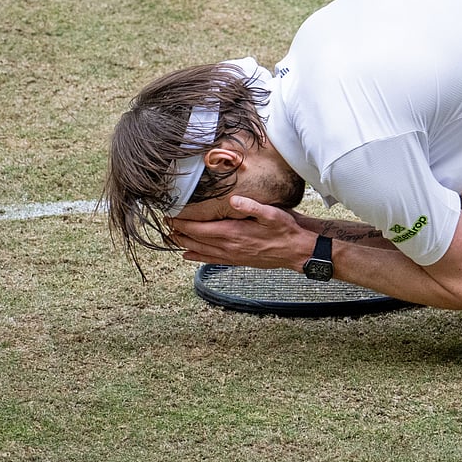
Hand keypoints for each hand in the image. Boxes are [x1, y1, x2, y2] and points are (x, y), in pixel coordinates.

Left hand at [169, 196, 315, 271]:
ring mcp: (232, 255)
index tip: (169, 215)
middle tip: (165, 223)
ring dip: (183, 243)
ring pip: (200, 250)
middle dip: (178, 231)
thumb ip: (252, 206)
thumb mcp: (273, 214)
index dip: (182, 222)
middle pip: (195, 239)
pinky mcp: (236, 261)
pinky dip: (196, 257)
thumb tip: (233, 200)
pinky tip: (187, 255)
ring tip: (170, 236)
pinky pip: (210, 260)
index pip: (199, 228)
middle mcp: (229, 246)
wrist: (296, 251)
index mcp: (233, 233)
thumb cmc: (285, 230)